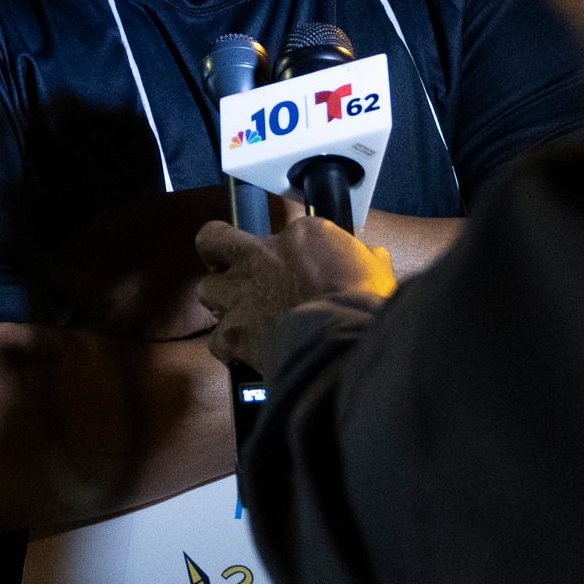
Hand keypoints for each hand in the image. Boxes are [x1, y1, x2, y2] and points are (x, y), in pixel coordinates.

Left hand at [194, 214, 396, 374]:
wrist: (341, 344)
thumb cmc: (362, 306)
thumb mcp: (376, 269)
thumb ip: (364, 259)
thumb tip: (372, 258)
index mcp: (301, 235)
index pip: (283, 232)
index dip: (287, 252)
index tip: (296, 265)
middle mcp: (262, 257)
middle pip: (214, 239)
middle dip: (216, 251)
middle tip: (227, 264)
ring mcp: (242, 294)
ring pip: (207, 289)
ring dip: (222, 302)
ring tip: (240, 314)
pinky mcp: (233, 332)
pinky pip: (217, 339)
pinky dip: (230, 347)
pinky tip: (246, 352)